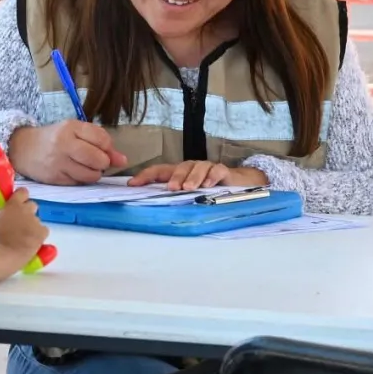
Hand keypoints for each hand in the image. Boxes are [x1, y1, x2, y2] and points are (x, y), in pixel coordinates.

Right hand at [0, 188, 49, 260]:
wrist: (3, 255)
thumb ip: (2, 210)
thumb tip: (5, 207)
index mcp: (13, 205)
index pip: (23, 192)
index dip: (21, 197)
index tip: (18, 203)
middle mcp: (26, 210)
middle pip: (32, 205)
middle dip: (27, 212)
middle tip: (20, 223)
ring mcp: (35, 221)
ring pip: (37, 220)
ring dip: (32, 225)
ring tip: (24, 237)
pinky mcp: (42, 232)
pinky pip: (43, 230)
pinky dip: (39, 235)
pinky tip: (32, 242)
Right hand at [9, 122, 128, 184]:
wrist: (23, 148)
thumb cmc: (54, 139)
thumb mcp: (75, 132)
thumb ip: (100, 143)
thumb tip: (122, 160)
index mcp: (71, 127)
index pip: (102, 139)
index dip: (108, 148)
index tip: (102, 149)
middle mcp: (64, 144)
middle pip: (99, 159)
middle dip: (102, 163)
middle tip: (95, 161)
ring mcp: (58, 163)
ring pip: (91, 175)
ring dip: (93, 174)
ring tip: (85, 167)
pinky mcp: (54, 178)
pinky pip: (79, 183)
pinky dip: (81, 180)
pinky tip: (73, 172)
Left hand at [128, 162, 268, 190]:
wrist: (239, 183)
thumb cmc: (208, 190)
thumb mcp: (189, 194)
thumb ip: (173, 197)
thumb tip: (150, 206)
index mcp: (178, 173)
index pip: (159, 171)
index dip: (145, 176)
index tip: (133, 184)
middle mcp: (190, 168)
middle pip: (179, 167)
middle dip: (174, 177)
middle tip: (170, 188)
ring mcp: (207, 168)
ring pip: (197, 167)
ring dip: (192, 177)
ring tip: (188, 188)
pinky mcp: (223, 171)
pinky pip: (217, 171)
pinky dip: (212, 177)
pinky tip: (208, 185)